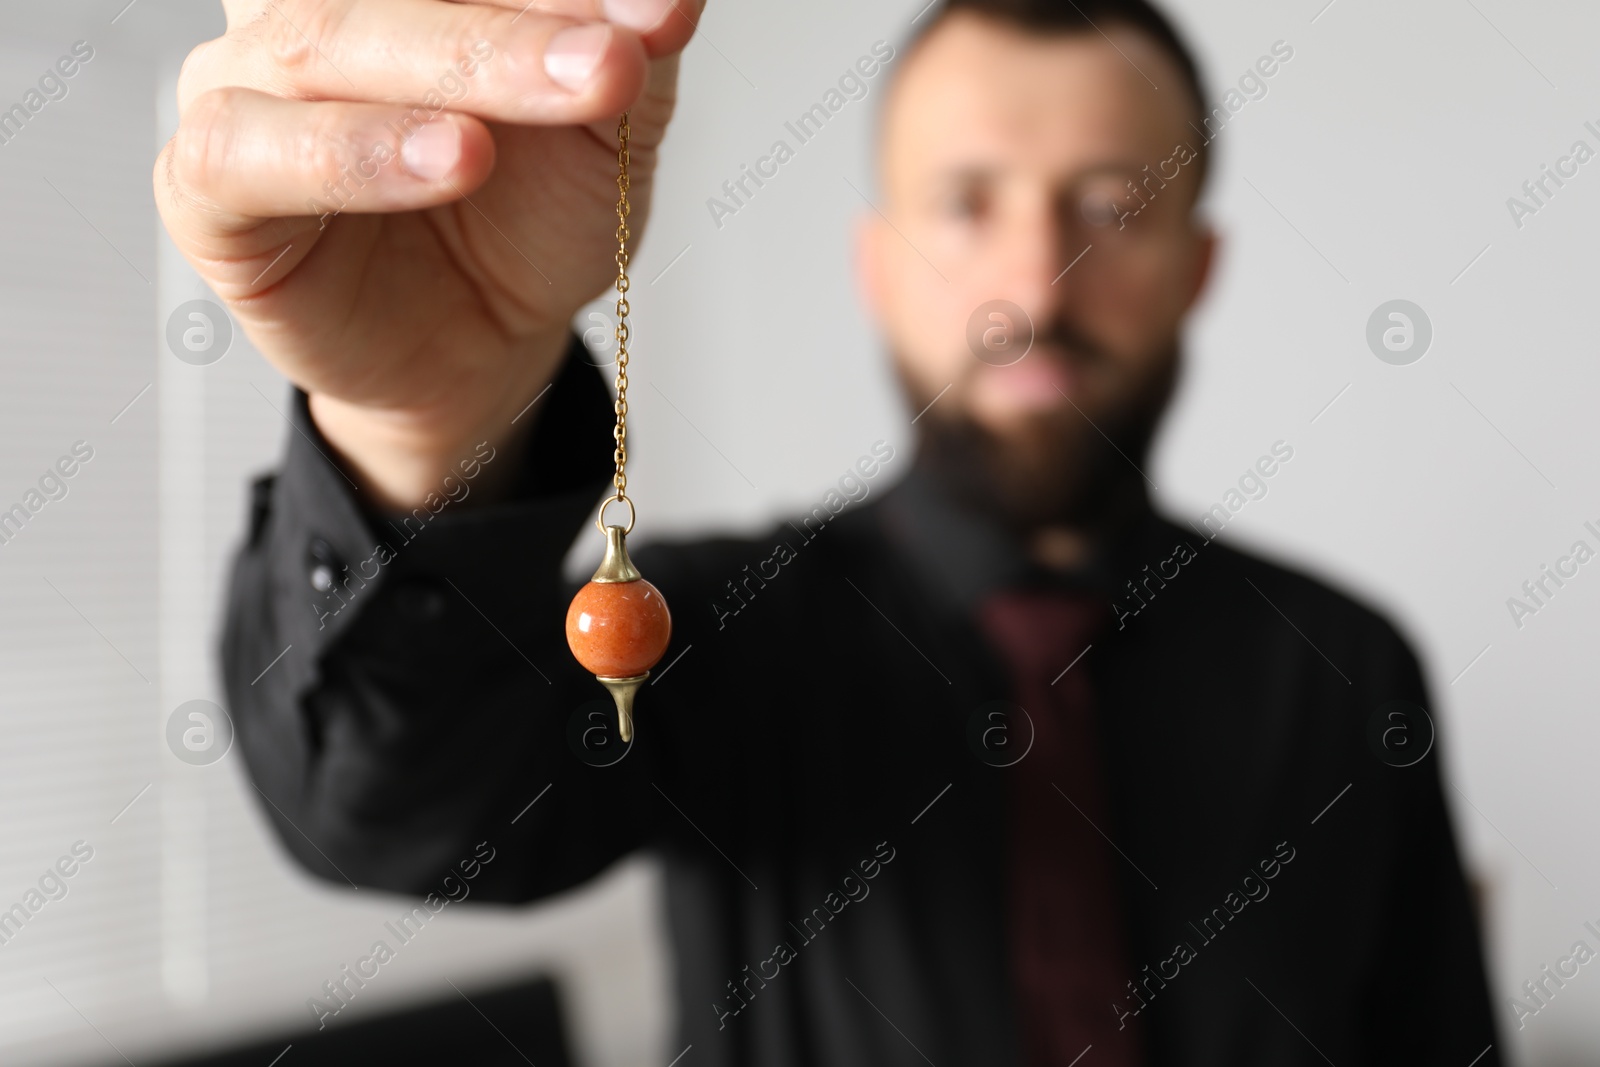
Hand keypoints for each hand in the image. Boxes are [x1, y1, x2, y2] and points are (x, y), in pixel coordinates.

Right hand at [156, 0, 701, 507]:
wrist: (487, 343)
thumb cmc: (528, 219)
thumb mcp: (606, 130)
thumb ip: (628, 52)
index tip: (654, 15)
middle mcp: (312, 9)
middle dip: (513, 25)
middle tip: (614, 64)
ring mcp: (248, 87)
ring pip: (323, 45)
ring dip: (445, 72)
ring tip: (515, 126)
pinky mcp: (209, 186)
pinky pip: (250, 155)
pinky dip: (351, 154)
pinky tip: (444, 159)